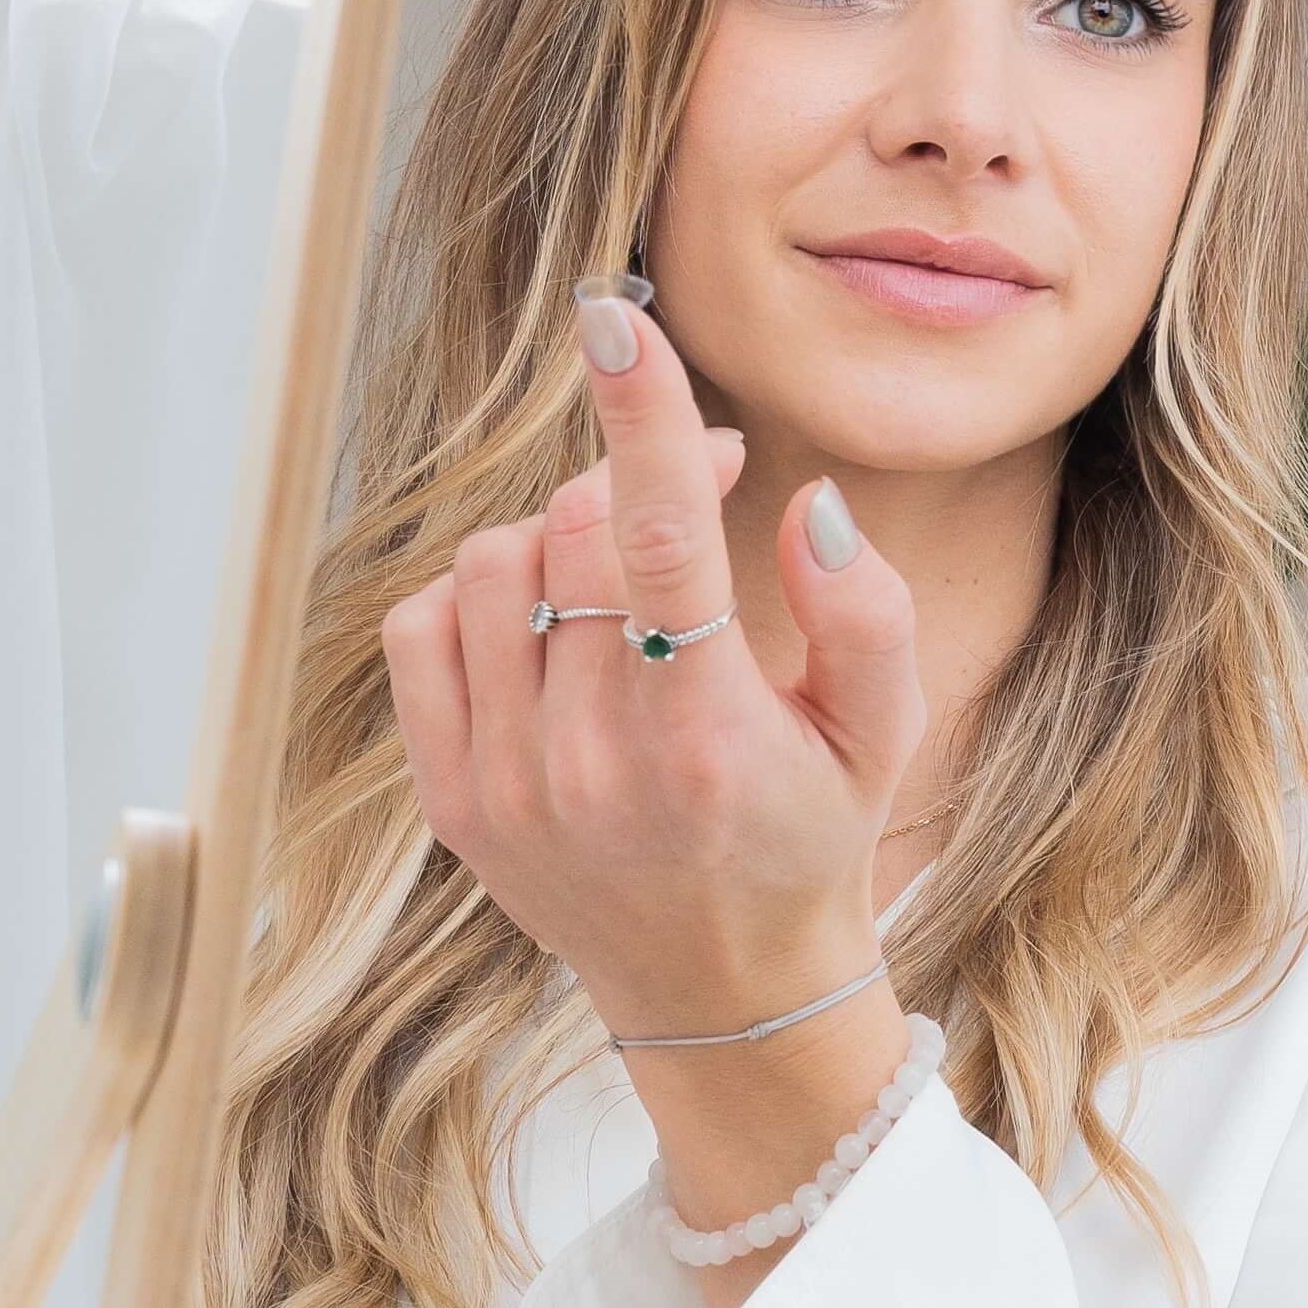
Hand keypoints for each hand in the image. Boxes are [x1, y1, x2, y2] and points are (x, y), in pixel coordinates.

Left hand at [379, 290, 926, 1047]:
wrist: (720, 986)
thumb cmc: (808, 835)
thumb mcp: (885, 734)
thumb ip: (867, 614)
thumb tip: (808, 504)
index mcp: (708, 740)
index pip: (663, 545)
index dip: (640, 419)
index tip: (614, 321)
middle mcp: (595, 764)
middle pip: (577, 533)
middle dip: (636, 476)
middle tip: (697, 481)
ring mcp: (507, 784)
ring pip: (492, 566)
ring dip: (561, 537)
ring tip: (626, 577)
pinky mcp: (448, 797)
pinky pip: (422, 627)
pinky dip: (479, 596)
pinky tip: (549, 627)